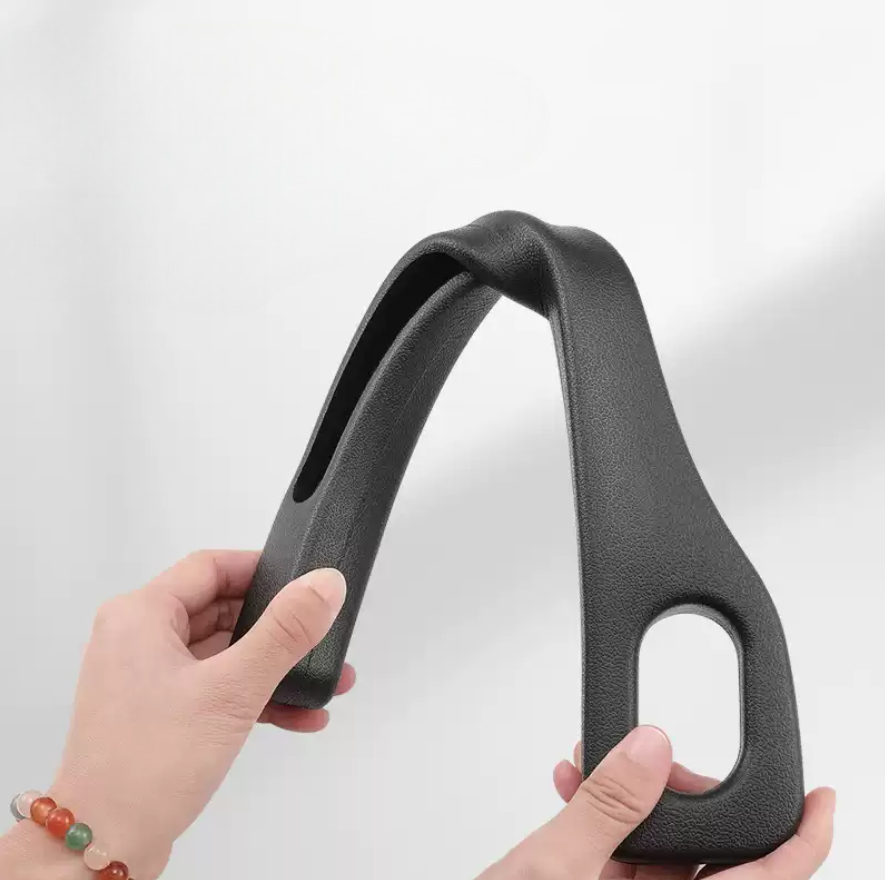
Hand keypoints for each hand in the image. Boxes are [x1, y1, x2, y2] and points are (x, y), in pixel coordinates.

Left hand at [2, 551, 349, 878]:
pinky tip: (298, 715)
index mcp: (141, 615)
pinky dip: (255, 697)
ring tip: (325, 682)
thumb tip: (324, 584)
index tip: (302, 580)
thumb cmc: (148, 765)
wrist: (104, 847)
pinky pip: (218, 688)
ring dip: (275, 668)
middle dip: (279, 629)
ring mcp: (149, 678)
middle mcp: (139, 639)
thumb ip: (284, 631)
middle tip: (321, 634)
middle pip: (222, 610)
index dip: (261, 569)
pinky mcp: (162, 713)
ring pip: (225, 654)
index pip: (211, 567)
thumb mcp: (232, 688)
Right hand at [480, 727, 833, 879]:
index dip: (803, 842)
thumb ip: (607, 808)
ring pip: (655, 845)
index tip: (818, 797)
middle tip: (647, 753)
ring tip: (589, 763)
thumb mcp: (555, 869)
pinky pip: (617, 850)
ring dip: (625, 794)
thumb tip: (651, 751)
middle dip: (676, 789)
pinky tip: (572, 784)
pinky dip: (597, 812)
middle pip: (704, 850)